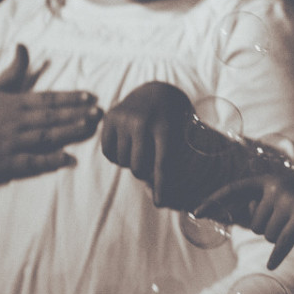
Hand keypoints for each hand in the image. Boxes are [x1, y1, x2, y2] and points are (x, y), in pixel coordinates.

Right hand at [0, 45, 101, 181]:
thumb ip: (14, 70)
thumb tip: (23, 45)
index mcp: (14, 103)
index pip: (46, 98)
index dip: (69, 97)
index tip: (90, 96)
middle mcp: (14, 122)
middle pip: (50, 117)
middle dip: (75, 113)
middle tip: (99, 112)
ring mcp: (10, 143)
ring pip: (43, 137)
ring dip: (67, 132)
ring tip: (88, 128)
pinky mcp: (4, 162)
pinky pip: (30, 162)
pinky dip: (49, 161)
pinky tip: (68, 159)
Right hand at [99, 81, 216, 208]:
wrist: (156, 90)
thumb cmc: (175, 118)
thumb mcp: (184, 131)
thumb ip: (177, 157)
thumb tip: (164, 198)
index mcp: (166, 124)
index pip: (163, 163)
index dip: (162, 186)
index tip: (160, 203)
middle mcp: (142, 121)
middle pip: (139, 166)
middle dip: (145, 173)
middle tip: (150, 166)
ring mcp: (123, 119)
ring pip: (123, 161)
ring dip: (132, 163)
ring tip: (141, 151)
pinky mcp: (109, 119)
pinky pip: (108, 153)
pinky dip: (117, 157)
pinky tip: (128, 146)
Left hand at [197, 171, 293, 268]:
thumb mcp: (288, 194)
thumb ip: (264, 202)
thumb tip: (239, 214)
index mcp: (270, 179)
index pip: (235, 189)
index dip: (214, 200)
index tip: (195, 212)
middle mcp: (278, 186)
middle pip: (256, 225)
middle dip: (270, 230)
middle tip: (292, 221)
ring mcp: (292, 199)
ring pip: (269, 235)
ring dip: (282, 238)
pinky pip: (284, 240)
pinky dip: (278, 254)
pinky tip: (272, 264)